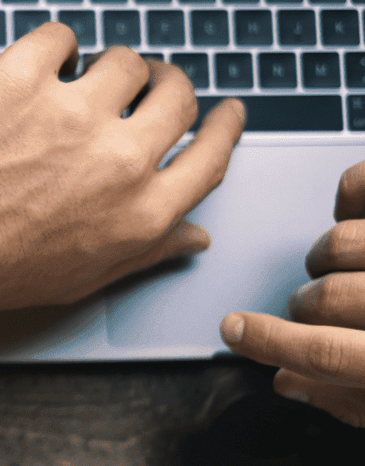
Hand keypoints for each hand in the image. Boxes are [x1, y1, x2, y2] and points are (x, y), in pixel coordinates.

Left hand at [0, 22, 244, 321]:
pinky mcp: (18, 81)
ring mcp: (68, 114)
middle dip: (167, 86)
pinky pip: (60, 37)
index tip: (224, 111)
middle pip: (176, 96)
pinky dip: (55, 47)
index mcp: (140, 212)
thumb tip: (193, 233)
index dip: (224, 126)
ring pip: (124, 60)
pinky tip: (43, 66)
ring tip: (81, 82)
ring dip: (109, 68)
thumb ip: (147, 250)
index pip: (211, 155)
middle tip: (147, 86)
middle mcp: (116, 160)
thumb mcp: (84, 277)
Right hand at [221, 161, 364, 427]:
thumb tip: (287, 381)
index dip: (270, 344)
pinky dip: (350, 193)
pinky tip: (351, 212)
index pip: (324, 357)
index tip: (232, 329)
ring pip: (339, 244)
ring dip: (327, 256)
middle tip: (309, 307)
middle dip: (306, 306)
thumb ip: (349, 398)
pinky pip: (362, 186)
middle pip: (324, 299)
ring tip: (341, 266)